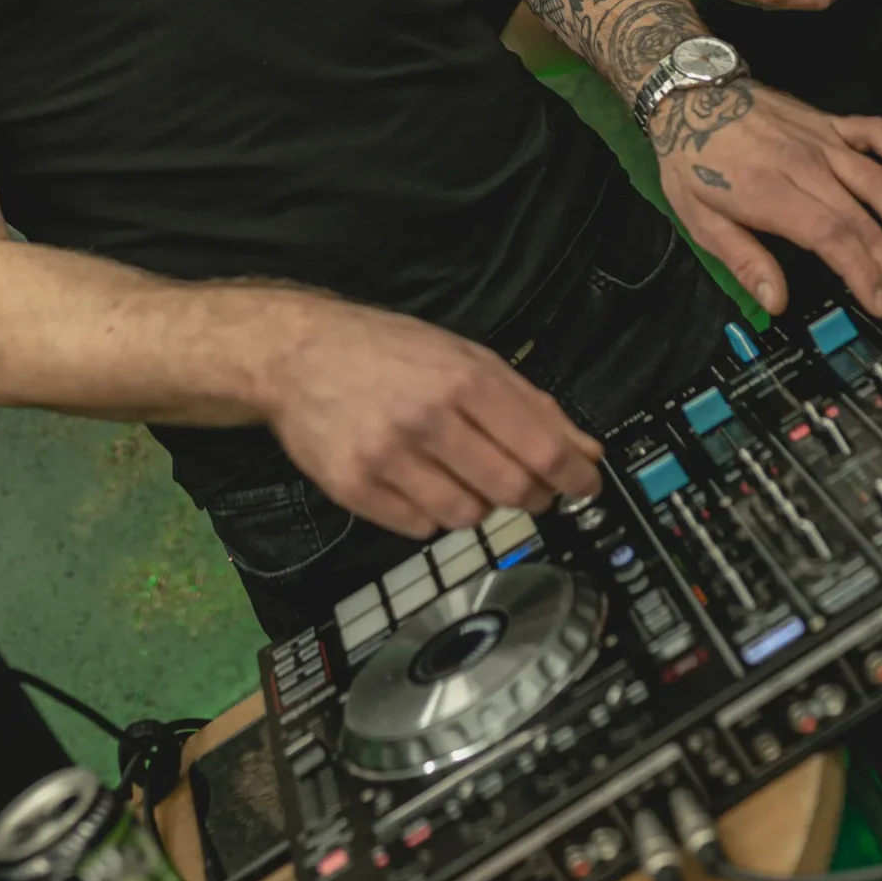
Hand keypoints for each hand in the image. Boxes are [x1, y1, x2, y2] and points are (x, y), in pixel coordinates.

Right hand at [263, 299, 602, 539]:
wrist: (296, 354)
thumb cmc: (386, 351)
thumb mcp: (464, 355)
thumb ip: (528, 403)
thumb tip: (584, 450)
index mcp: (460, 379)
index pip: (539, 447)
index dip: (574, 476)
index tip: (585, 485)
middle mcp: (425, 419)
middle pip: (510, 490)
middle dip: (533, 496)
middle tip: (528, 488)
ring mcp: (386, 458)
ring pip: (466, 517)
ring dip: (478, 504)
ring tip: (460, 473)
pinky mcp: (354, 489)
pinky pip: (419, 529)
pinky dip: (430, 514)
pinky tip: (419, 480)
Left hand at [648, 77, 881, 321]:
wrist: (690, 95)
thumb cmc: (692, 160)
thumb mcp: (698, 218)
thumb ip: (742, 260)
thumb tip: (775, 302)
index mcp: (772, 193)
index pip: (830, 237)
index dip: (861, 271)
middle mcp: (805, 166)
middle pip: (861, 219)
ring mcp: (822, 141)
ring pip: (878, 182)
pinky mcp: (830, 123)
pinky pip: (875, 133)